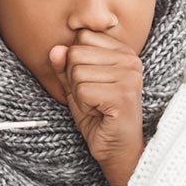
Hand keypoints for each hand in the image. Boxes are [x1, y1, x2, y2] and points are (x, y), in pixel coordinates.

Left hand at [50, 30, 145, 185]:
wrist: (117, 149)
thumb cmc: (99, 116)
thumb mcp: (76, 86)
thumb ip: (64, 66)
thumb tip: (55, 49)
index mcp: (123, 50)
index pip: (82, 36)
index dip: (76, 63)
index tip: (93, 82)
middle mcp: (130, 59)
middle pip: (76, 53)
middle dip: (75, 79)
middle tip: (93, 97)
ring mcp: (129, 76)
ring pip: (77, 72)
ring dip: (79, 94)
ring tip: (97, 105)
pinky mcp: (123, 94)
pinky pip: (82, 90)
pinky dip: (83, 105)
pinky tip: (99, 113)